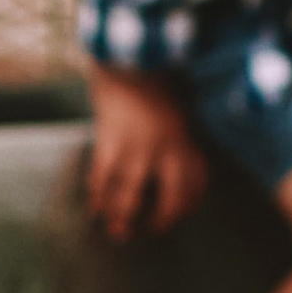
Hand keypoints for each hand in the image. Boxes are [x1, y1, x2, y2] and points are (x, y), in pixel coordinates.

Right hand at [84, 67, 211, 239]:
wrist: (128, 60)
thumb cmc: (154, 86)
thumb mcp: (177, 114)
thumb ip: (178, 142)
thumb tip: (179, 172)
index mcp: (184, 140)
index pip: (196, 183)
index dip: (190, 204)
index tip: (180, 214)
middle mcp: (165, 149)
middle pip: (170, 198)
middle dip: (160, 221)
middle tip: (150, 231)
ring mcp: (137, 147)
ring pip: (130, 194)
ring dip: (122, 216)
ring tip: (116, 230)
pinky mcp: (110, 141)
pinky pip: (102, 177)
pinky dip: (98, 195)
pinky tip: (95, 207)